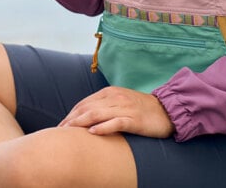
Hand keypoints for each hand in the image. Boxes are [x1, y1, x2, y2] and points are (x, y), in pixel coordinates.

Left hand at [58, 86, 174, 137]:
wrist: (167, 111)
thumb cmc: (141, 109)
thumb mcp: (120, 102)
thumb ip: (104, 106)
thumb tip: (85, 117)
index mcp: (110, 92)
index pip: (84, 103)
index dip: (71, 114)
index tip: (61, 125)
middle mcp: (115, 98)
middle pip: (87, 108)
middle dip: (71, 119)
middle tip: (59, 131)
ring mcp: (125, 108)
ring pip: (97, 114)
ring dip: (80, 122)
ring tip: (68, 131)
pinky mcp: (134, 120)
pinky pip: (116, 123)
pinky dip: (103, 127)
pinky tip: (92, 132)